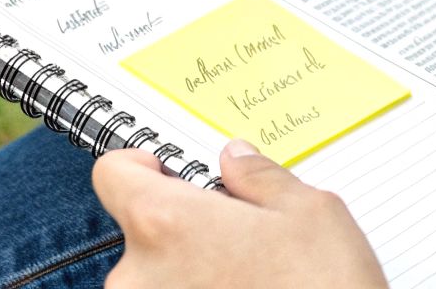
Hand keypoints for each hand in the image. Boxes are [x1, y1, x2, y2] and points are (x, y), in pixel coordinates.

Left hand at [93, 139, 387, 288]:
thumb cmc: (323, 288)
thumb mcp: (309, 211)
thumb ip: (259, 177)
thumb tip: (236, 161)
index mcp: (165, 222)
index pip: (112, 173)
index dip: (142, 164)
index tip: (169, 169)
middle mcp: (138, 275)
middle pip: (142, 229)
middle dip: (185, 225)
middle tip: (238, 232)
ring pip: (156, 275)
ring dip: (191, 269)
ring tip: (248, 275)